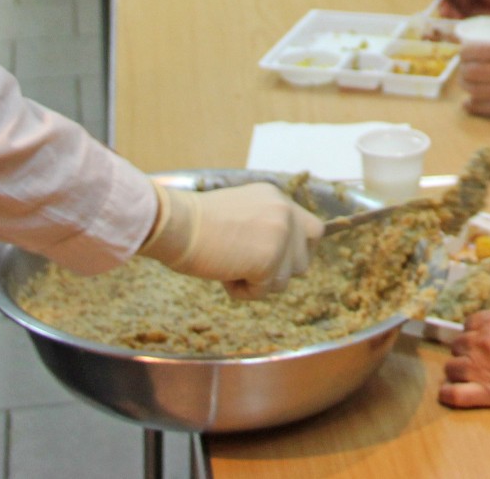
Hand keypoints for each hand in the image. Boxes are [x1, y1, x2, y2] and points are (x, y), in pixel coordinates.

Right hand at [138, 181, 324, 298]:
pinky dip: (243, 292)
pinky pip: (264, 291)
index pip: (313, 231)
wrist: (176, 223)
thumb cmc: (195, 223)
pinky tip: (224, 275)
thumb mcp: (241, 213)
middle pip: (304, 259)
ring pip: (284, 280)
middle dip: (279, 271)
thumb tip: (280, 259)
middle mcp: (285, 213)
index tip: (279, 262)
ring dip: (257, 282)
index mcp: (277, 198)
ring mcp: (281, 235)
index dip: (298, 251)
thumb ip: (265, 227)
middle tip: (248, 267)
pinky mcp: (270, 260)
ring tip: (229, 266)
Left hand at [439, 305, 489, 413]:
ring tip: (470, 377)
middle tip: (480, 359)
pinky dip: (450, 395)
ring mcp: (485, 369)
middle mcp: (485, 342)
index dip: (476, 332)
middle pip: (458, 345)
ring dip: (459, 372)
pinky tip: (454, 394)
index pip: (469, 324)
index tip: (483, 340)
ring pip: (451, 369)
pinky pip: (454, 395)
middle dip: (467, 351)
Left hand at [460, 35, 489, 118]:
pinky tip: (470, 100)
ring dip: (467, 84)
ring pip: (471, 90)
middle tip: (467, 65)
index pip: (473, 51)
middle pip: (468, 72)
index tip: (466, 50)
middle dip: (463, 67)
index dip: (464, 50)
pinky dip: (472, 104)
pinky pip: (482, 108)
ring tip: (471, 81)